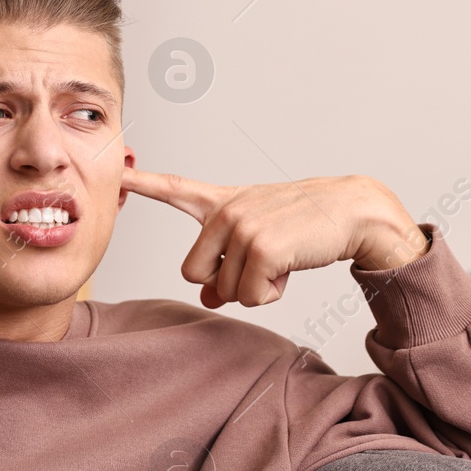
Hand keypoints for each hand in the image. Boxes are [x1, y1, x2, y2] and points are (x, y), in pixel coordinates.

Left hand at [118, 169, 425, 307]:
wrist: (353, 212)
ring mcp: (242, 227)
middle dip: (225, 282)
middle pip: (194, 273)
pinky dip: (272, 293)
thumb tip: (206, 298)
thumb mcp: (260, 242)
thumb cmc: (305, 225)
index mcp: (224, 202)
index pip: (175, 188)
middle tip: (261, 264)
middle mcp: (227, 211)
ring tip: (282, 260)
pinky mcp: (261, 247)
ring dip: (256, 288)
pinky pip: (250, 297)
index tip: (116, 172)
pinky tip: (291, 267)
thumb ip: (225, 266)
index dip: (142, 183)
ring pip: (225, 291)